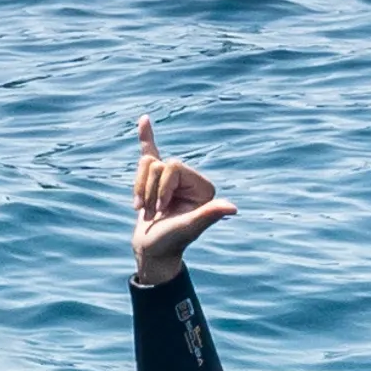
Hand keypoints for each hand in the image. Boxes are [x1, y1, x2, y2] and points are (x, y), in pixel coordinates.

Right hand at [131, 112, 238, 287]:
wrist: (152, 250)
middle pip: (159, 164)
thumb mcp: (188, 227)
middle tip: (153, 212)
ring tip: (144, 209)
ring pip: (146, 163)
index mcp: (202, 187)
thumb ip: (208, 214)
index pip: (174, 166)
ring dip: (139, 188)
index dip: (162, 187)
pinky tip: (144, 120)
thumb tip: (232, 208)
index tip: (162, 209)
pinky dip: (146, 136)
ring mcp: (171, 180)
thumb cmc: (171, 241)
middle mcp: (189, 180)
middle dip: (149, 188)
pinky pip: (150, 151)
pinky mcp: (154, 180)